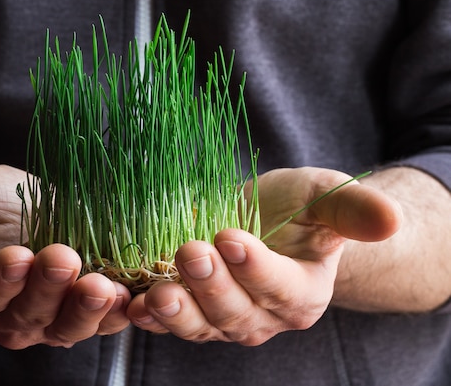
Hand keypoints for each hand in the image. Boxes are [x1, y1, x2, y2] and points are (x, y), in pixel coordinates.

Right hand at [0, 165, 130, 348]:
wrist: (17, 212)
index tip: (17, 257)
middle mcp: (4, 316)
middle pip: (26, 313)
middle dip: (48, 289)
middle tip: (65, 260)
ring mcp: (46, 319)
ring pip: (65, 326)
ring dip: (86, 310)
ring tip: (103, 287)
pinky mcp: (81, 311)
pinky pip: (100, 320)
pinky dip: (117, 313)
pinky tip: (132, 297)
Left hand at [126, 167, 401, 344]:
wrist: (262, 219)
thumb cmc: (297, 208)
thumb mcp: (326, 197)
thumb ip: (354, 210)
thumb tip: (390, 219)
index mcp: (300, 293)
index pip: (280, 288)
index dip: (256, 268)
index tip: (232, 237)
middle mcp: (262, 316)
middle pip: (236, 312)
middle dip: (211, 286)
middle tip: (191, 253)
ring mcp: (222, 319)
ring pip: (200, 326)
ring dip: (177, 311)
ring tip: (157, 291)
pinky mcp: (190, 310)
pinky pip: (169, 322)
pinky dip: (150, 316)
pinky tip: (134, 304)